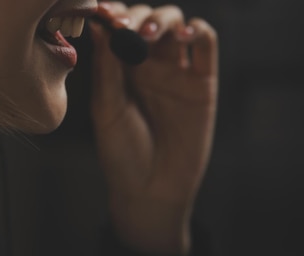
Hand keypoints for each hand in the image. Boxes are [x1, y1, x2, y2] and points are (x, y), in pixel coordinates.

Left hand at [89, 2, 217, 255]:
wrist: (151, 189)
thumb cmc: (121, 153)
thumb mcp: (106, 109)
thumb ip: (106, 68)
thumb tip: (98, 25)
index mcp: (119, 69)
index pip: (118, 28)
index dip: (112, 15)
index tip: (102, 12)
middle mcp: (147, 65)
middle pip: (147, 19)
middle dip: (137, 16)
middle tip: (126, 26)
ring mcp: (176, 72)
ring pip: (176, 25)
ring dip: (164, 19)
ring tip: (150, 33)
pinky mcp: (202, 84)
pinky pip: (206, 47)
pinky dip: (198, 31)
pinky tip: (185, 35)